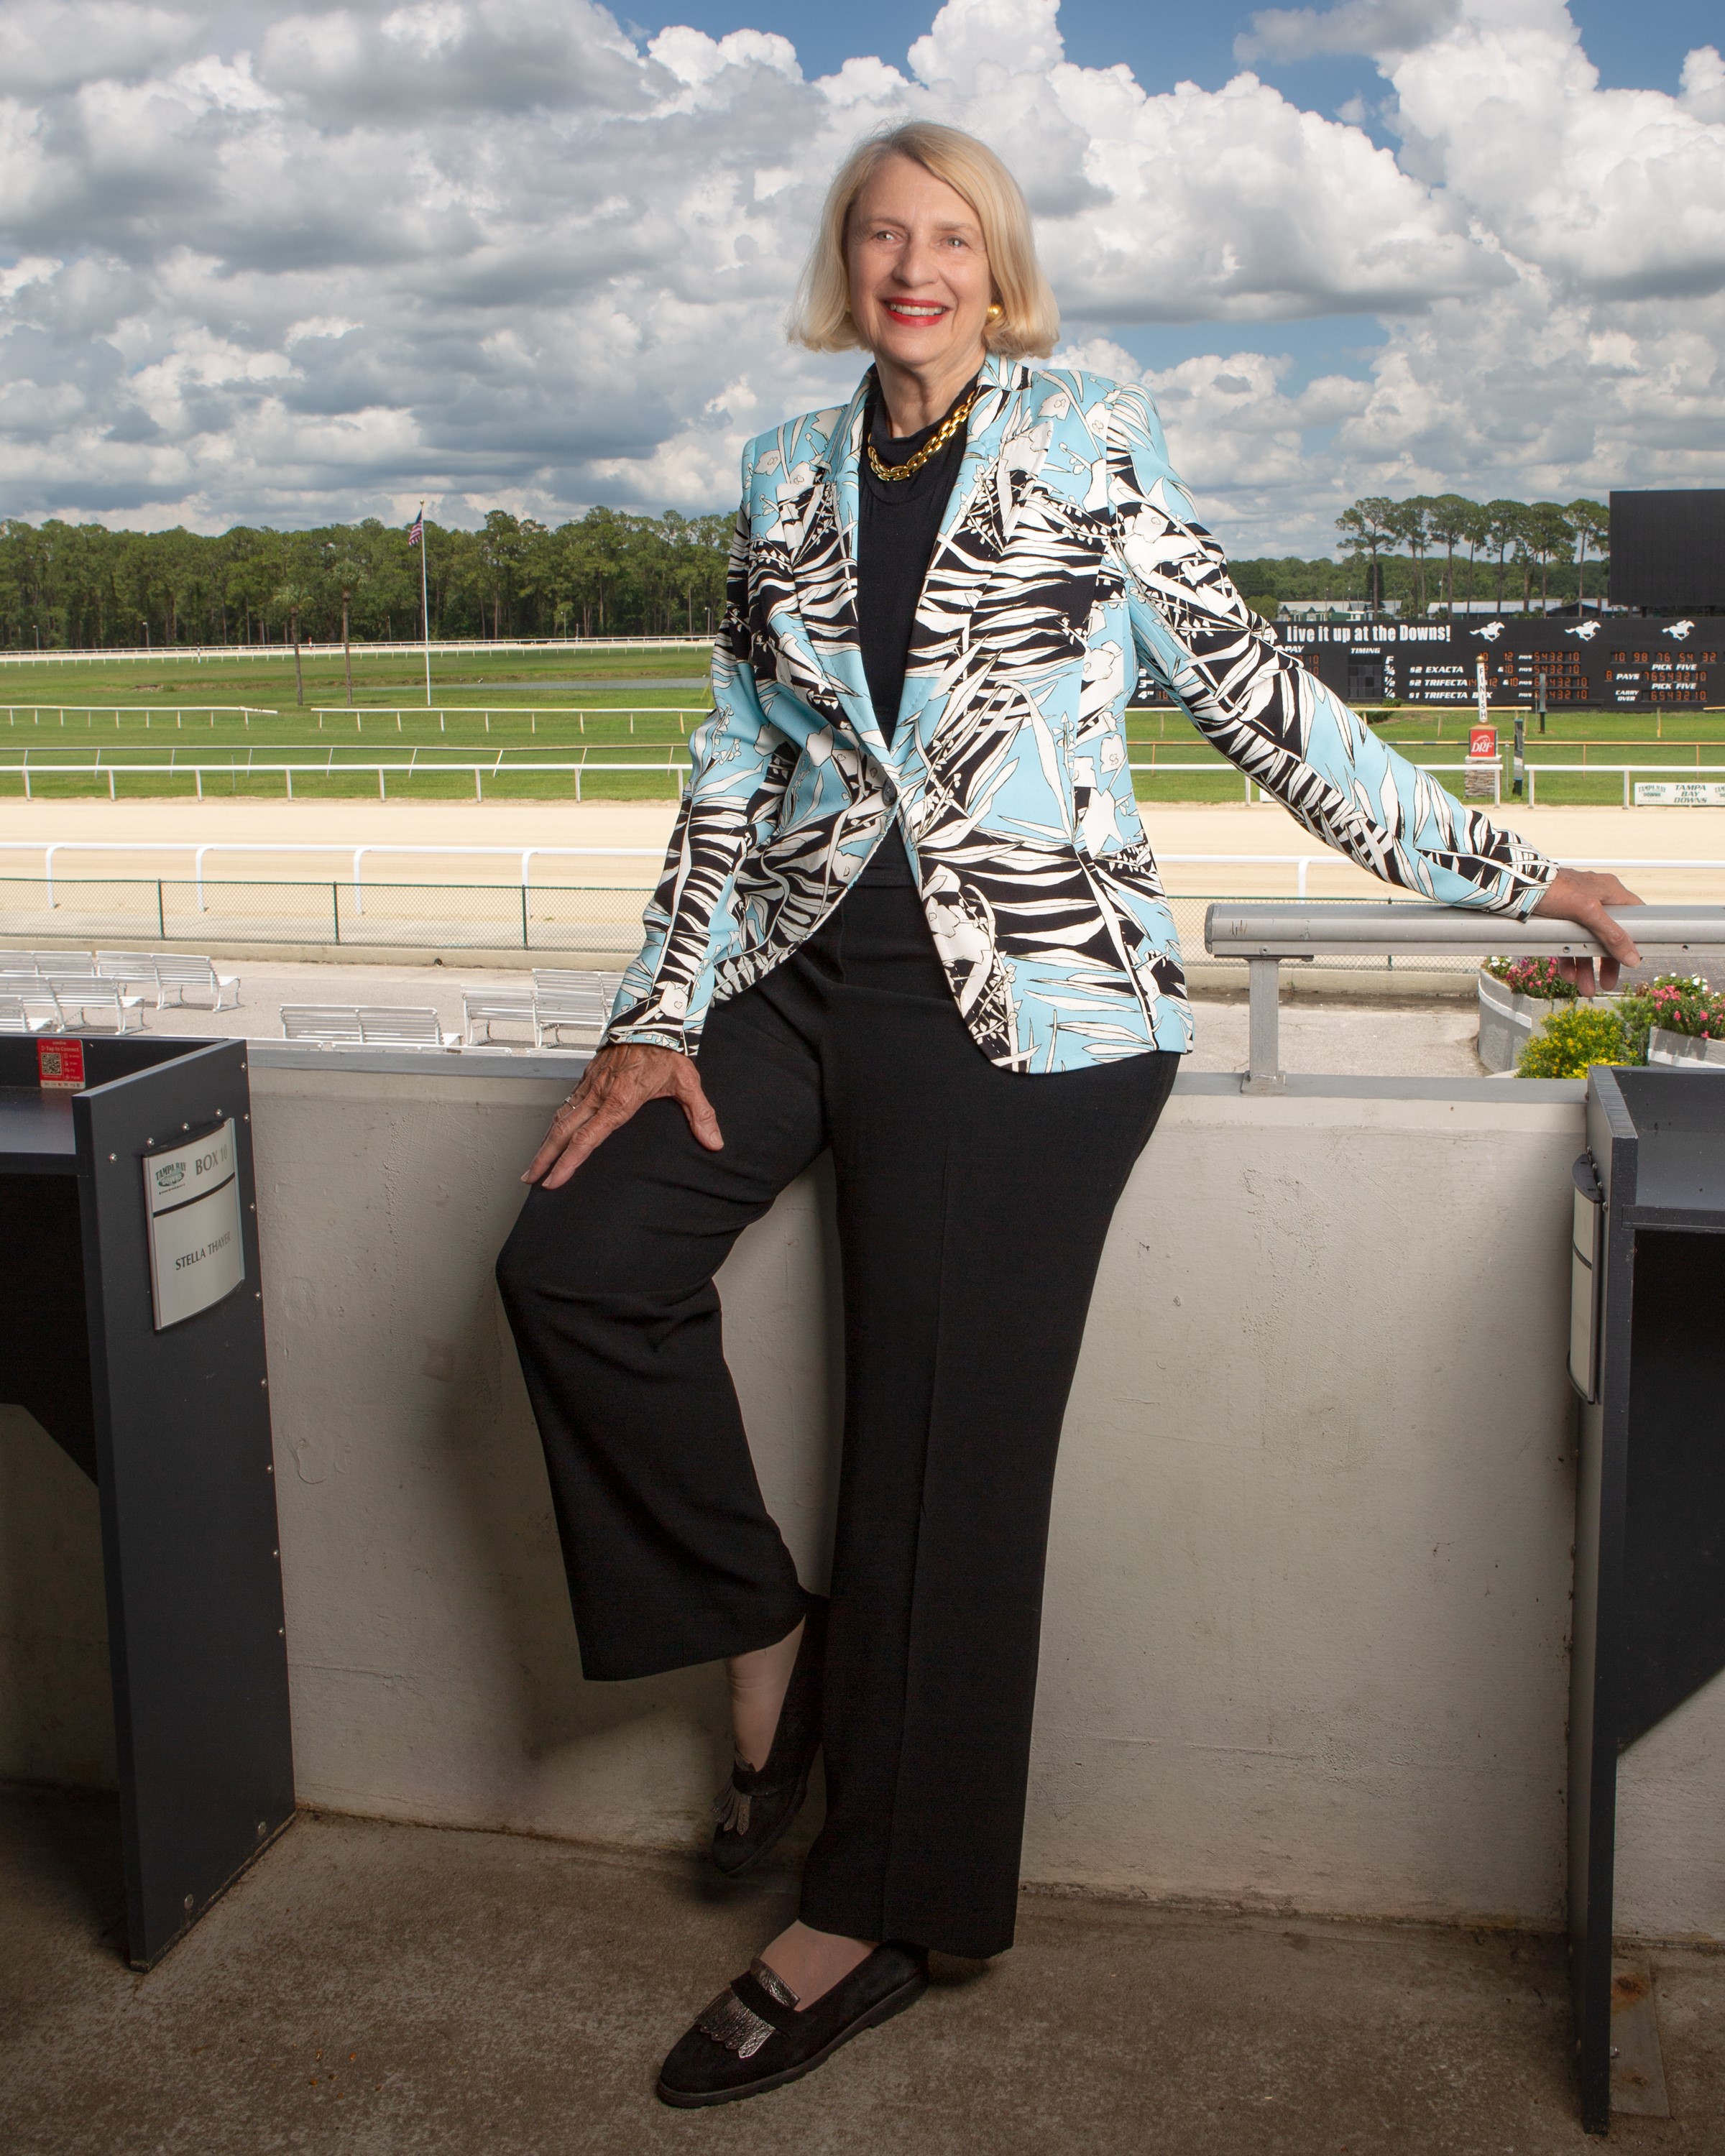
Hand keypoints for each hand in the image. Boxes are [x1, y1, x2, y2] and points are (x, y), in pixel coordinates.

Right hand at [522, 1042, 722, 1189]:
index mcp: (619, 1101)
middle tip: (532, 1179)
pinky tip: (551, 1134)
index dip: (569, 1162)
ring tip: (534, 1164)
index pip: (587, 1139)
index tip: (554, 1181)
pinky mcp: (588, 1076)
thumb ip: (700, 1115)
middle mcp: (598, 1094)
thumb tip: (714, 1142)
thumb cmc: (667, 1048)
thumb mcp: (687, 1082)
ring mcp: (590, 1084)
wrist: (651, 1015)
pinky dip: (555, 1123)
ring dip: (545, 1143)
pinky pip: (566, 1103)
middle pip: (563, 1132)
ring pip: (560, 1118)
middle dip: (545, 1158)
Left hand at [1531, 868, 1643, 994]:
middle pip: (1608, 937)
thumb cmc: (1553, 887)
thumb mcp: (1588, 911)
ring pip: (1586, 943)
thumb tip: (1633, 957)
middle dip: (1606, 962)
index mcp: (1610, 892)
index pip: (1633, 917)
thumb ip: (1611, 935)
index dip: (1635, 938)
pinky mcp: (1558, 919)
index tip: (1634, 958)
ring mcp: (1576, 910)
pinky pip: (1567, 942)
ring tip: (1585, 987)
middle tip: (1608, 982)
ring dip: (1586, 967)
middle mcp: (1595, 900)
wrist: (1515, 886)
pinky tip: (1568, 974)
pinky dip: (1568, 959)